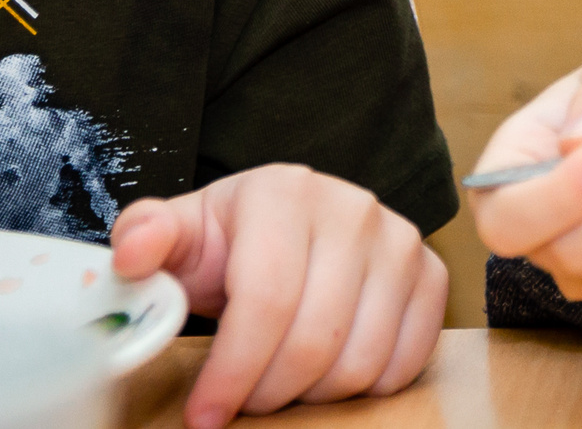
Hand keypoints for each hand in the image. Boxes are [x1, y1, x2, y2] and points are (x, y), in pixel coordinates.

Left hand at [109, 165, 445, 427]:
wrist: (288, 229)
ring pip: (362, 357)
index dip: (233, 370)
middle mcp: (354, 209)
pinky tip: (327, 373)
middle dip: (268, 391)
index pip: (267, 300)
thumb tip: (132, 254)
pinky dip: (366, 386)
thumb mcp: (179, 234)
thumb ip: (144, 238)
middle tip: (241, 403)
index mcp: (284, 193)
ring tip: (281, 383)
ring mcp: (400, 240)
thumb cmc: (228, 241)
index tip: (204, 414)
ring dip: (315, 393)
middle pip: (316, 338)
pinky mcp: (430, 272)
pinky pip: (408, 357)